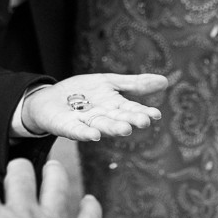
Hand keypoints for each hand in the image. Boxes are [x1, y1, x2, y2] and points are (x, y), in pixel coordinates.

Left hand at [21, 72, 167, 141]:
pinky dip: (85, 133)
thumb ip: (135, 84)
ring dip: (113, 128)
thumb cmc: (84, 92)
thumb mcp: (110, 82)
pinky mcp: (66, 126)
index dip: (143, 112)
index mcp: (114, 106)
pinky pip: (77, 130)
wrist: (51, 98)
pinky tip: (93, 135)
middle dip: (129, 120)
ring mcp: (85, 122)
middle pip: (118, 118)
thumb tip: (165, 81)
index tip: (155, 115)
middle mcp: (102, 116)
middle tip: (143, 122)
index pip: (131, 108)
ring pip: (101, 126)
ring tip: (125, 129)